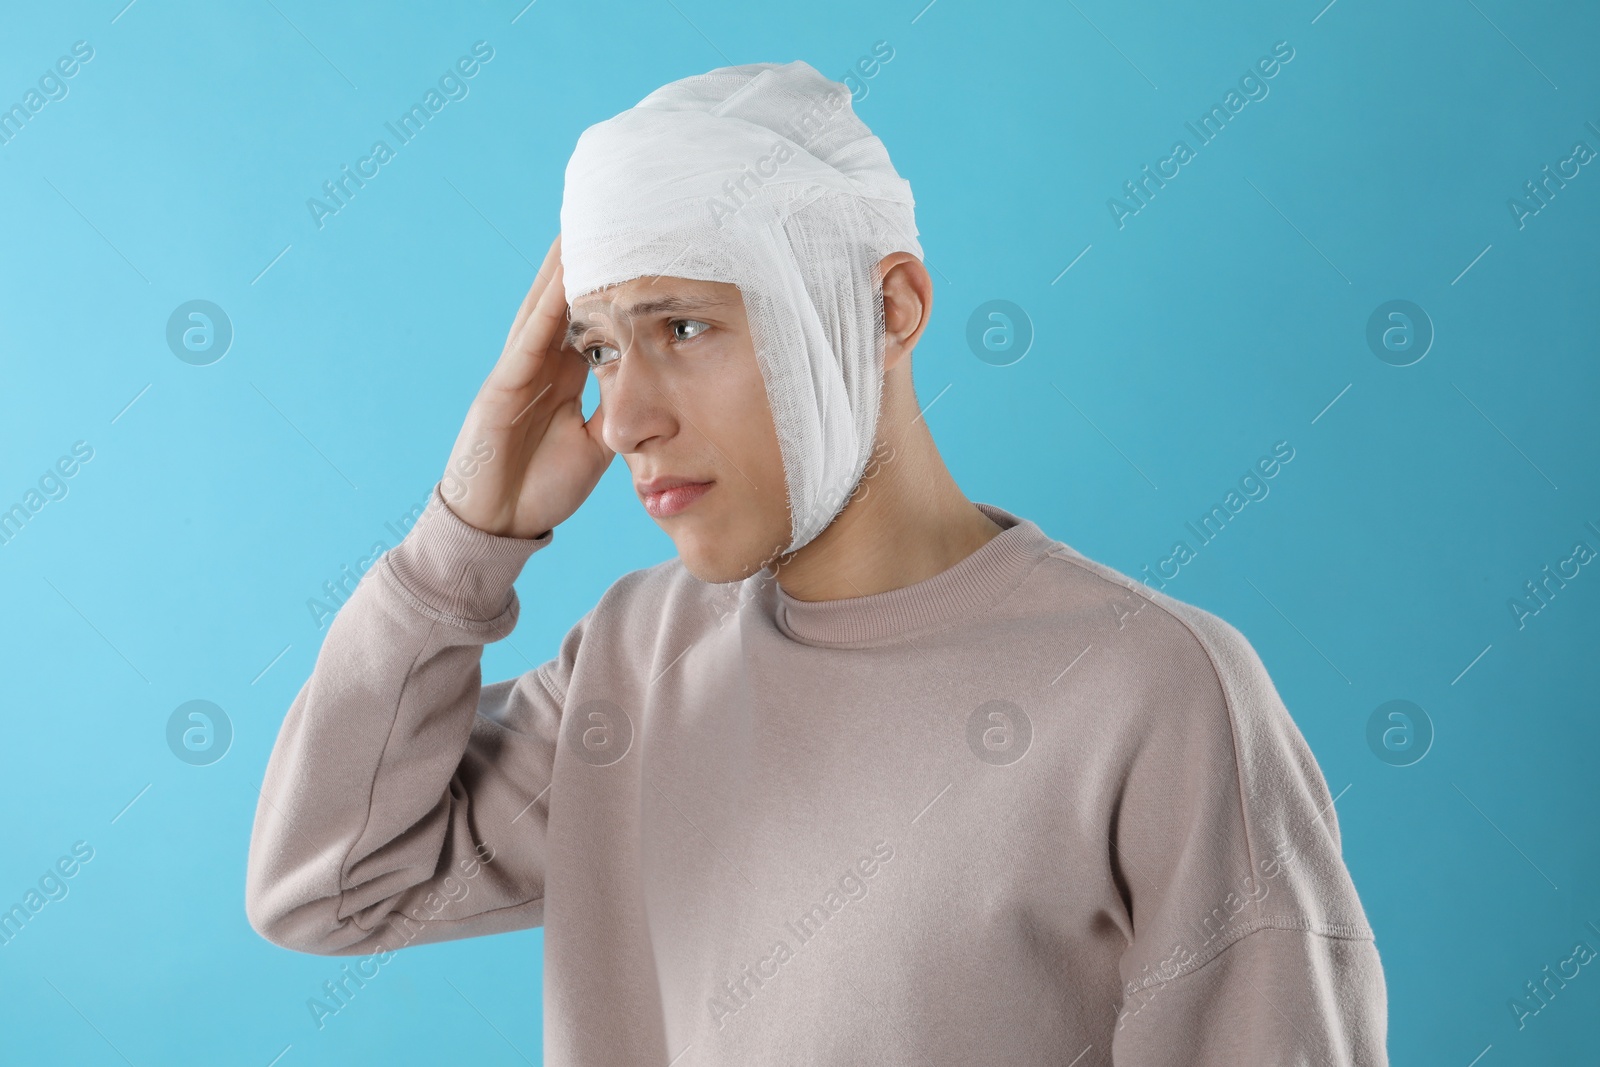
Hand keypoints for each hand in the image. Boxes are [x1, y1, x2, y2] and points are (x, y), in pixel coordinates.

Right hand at [439, 234, 612, 537]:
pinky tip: (562, 281)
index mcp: (561, 378)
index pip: (591, 320)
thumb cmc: (540, 487)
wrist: (495, 527)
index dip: (611, 286)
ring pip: (545, 309)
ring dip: (563, 269)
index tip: (638, 250)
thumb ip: (613, 412)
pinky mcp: (499, 391)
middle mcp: (538, 366)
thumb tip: (649, 388)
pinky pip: (527, 343)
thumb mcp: (594, 447)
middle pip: (566, 301)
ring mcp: (515, 374)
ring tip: (584, 224)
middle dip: (585, 261)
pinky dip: (545, 311)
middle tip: (611, 213)